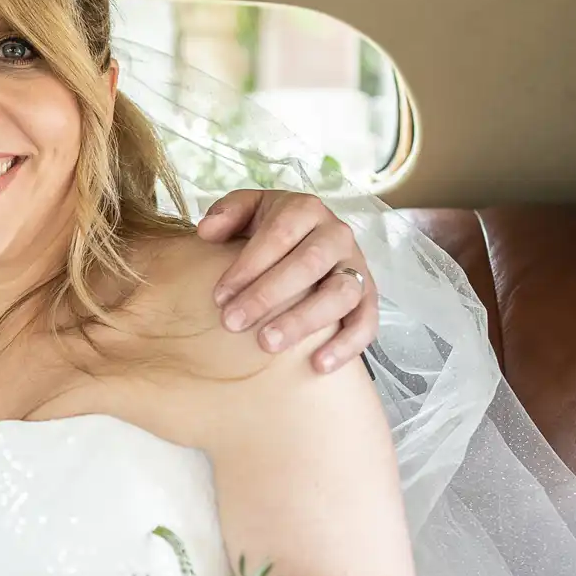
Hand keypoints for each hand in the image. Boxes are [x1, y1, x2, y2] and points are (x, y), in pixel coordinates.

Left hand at [197, 189, 377, 371]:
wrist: (308, 242)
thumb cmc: (271, 230)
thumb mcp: (248, 211)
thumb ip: (227, 213)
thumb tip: (207, 231)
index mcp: (306, 210)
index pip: (279, 234)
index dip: (249, 265)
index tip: (220, 296)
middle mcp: (337, 235)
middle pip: (308, 263)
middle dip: (268, 295)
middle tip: (233, 322)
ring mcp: (357, 266)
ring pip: (340, 293)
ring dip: (304, 321)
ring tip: (268, 344)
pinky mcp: (369, 297)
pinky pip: (367, 322)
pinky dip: (347, 345)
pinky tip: (318, 365)